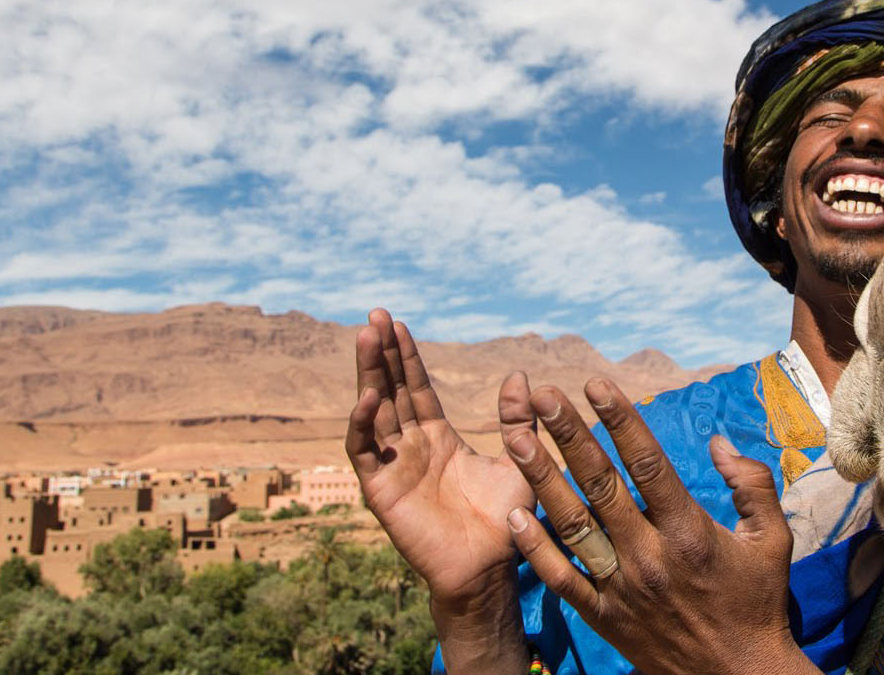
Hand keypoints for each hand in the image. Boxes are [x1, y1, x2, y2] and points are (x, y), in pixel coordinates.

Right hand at [345, 309, 532, 669]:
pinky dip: (362, 424)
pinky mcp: (380, 490)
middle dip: (380, 354)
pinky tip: (368, 396)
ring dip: (368, 375)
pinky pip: (365, 452)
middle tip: (374, 316)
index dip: (405, 357)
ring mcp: (391, 468)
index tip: (396, 323)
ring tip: (366, 337)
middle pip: (391, 391)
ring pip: (374, 412)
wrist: (489, 567)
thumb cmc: (504, 520)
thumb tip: (520, 377)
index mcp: (437, 439)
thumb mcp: (517, 460)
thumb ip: (516, 421)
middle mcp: (409, 448)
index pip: (416, 389)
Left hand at [497, 377, 817, 674]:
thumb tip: (719, 441)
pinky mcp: (603, 617)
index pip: (648, 464)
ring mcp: (622, 588)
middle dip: (569, 436)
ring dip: (542, 479)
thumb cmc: (758, 602)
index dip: (621, 420)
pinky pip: (561, 579)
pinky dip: (535, 548)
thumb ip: (752, 484)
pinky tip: (514, 514)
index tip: (597, 384)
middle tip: (542, 397)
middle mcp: (649, 556)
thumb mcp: (773, 539)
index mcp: (689, 532)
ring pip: (572, 525)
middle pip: (600, 485)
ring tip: (516, 439)